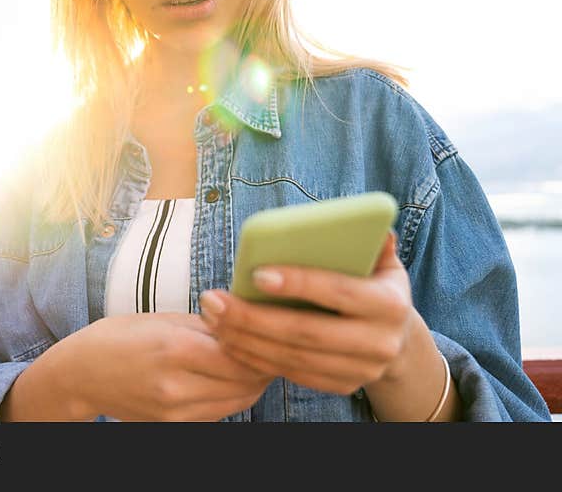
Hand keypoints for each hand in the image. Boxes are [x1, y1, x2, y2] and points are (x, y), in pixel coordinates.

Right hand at [62, 312, 273, 420]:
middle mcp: (177, 386)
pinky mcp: (175, 425)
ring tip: (256, 359)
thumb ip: (206, 324)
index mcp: (174, 349)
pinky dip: (233, 395)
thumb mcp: (161, 319)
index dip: (261, 342)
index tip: (270, 329)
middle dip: (264, 362)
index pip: (239, 354)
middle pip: (245, 382)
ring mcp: (176, 412)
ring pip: (238, 401)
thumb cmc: (118, 337)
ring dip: (253, 381)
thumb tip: (244, 321)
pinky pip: (220, 412)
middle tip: (271, 343)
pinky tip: (231, 376)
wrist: (81, 375)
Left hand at [199, 231, 415, 394]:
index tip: (256, 273)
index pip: (339, 291)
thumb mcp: (381, 260)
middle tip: (213, 301)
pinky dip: (255, 358)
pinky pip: (291, 373)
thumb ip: (369, 241)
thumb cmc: (374, 283)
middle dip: (253, 318)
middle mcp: (380, 343)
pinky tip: (228, 339)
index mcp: (390, 304)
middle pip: (306, 333)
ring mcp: (361, 371)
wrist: (396, 336)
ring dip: (245, 339)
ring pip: (292, 357)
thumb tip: (368, 223)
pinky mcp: (341, 386)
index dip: (299, 283)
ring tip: (212, 317)